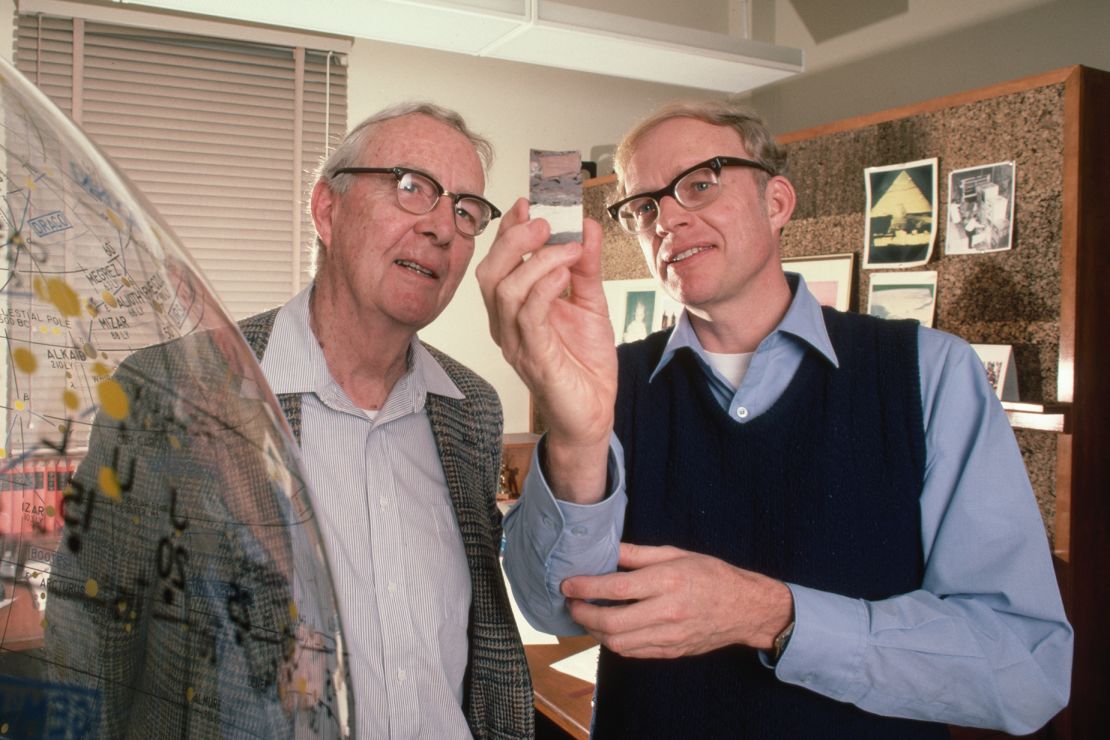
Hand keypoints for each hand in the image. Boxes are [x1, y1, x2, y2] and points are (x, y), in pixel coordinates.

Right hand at [475, 198, 616, 501]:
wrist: (593, 415)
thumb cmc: (584, 364)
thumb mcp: (591, 303)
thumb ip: (586, 267)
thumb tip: (585, 226)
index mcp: (515, 308)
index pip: (500, 261)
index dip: (509, 229)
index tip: (528, 201)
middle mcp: (506, 324)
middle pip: (491, 272)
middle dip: (514, 240)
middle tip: (546, 221)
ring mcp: (516, 342)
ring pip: (505, 291)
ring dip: (536, 261)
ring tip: (566, 246)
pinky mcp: (533, 358)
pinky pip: (529, 317)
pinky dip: (543, 289)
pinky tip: (562, 275)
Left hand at [562, 543, 793, 658]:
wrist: (745, 608)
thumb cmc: (711, 575)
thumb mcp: (676, 554)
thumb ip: (638, 554)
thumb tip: (607, 549)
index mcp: (668, 581)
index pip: (616, 589)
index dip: (586, 588)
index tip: (567, 584)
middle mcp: (668, 611)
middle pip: (612, 622)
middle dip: (583, 614)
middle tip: (571, 603)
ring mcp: (670, 636)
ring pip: (619, 643)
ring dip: (594, 632)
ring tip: (585, 616)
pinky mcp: (672, 651)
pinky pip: (634, 652)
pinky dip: (614, 643)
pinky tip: (607, 630)